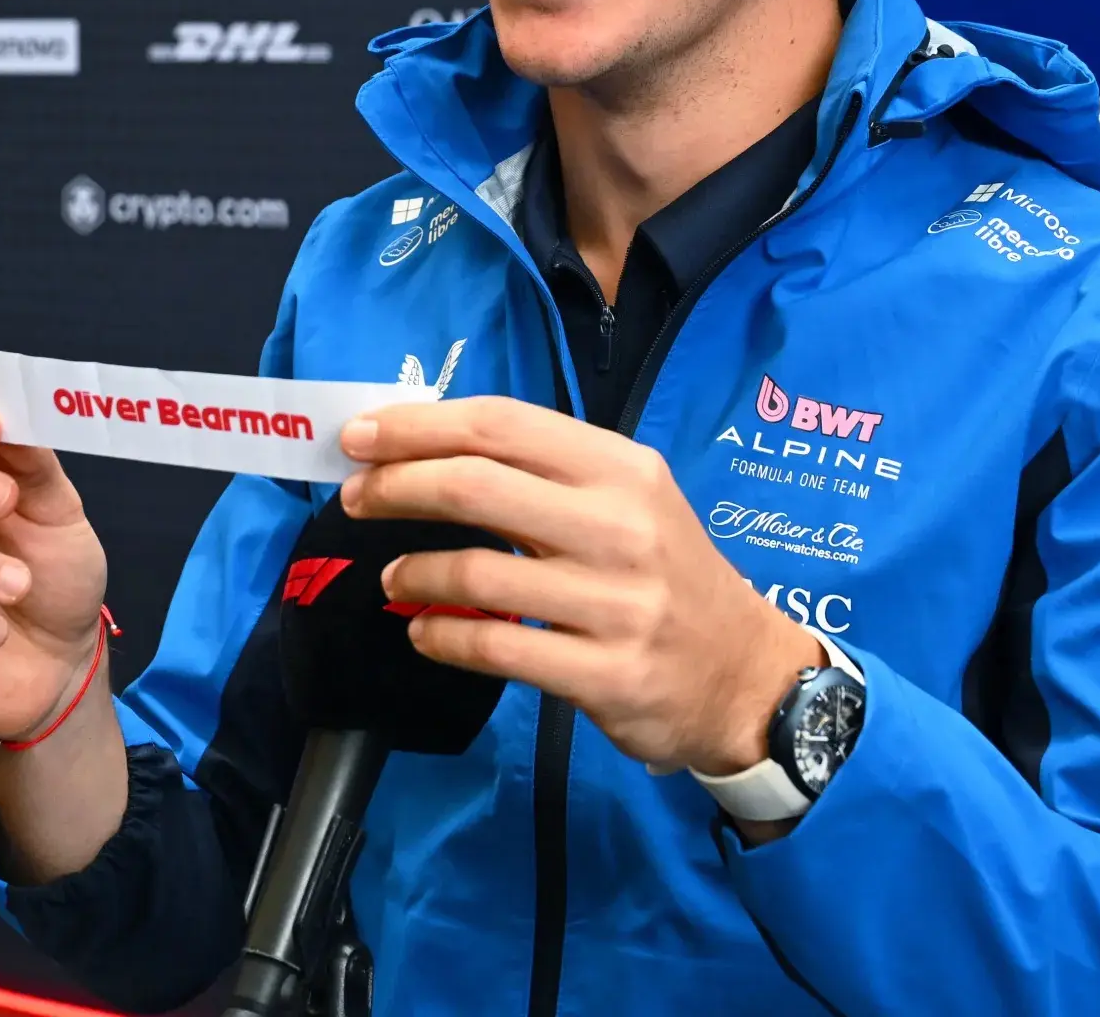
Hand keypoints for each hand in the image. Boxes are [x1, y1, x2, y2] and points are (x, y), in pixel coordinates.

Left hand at [338, 396, 823, 775]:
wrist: (745, 675)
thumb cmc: (666, 575)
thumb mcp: (627, 501)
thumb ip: (542, 474)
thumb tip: (423, 448)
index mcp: (622, 468)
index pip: (502, 424)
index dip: (417, 427)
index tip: (359, 437)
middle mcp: (622, 526)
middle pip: (476, 486)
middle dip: (396, 487)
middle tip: (355, 499)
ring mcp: (616, 604)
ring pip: (476, 573)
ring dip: (412, 571)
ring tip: (394, 576)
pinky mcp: (604, 674)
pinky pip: (493, 648)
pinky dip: (439, 636)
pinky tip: (423, 630)